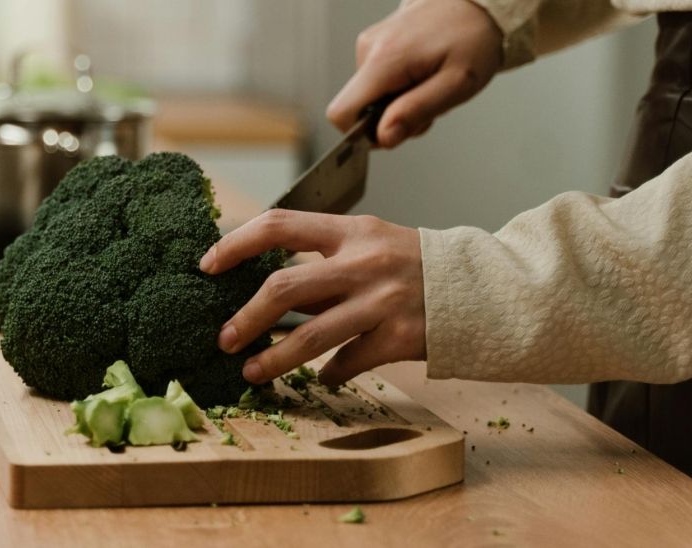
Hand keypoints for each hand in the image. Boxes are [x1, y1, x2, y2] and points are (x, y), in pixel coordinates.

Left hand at [199, 210, 425, 385]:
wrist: (485, 288)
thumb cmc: (415, 266)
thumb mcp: (371, 245)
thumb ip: (323, 262)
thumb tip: (262, 286)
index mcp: (351, 231)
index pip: (279, 225)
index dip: (236, 243)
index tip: (207, 265)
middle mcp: (364, 263)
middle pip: (284, 289)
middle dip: (245, 318)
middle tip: (223, 338)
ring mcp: (383, 302)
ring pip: (310, 337)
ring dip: (273, 359)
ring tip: (250, 372)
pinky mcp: (399, 338)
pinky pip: (348, 364)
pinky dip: (328, 375)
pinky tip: (320, 379)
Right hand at [327, 0, 503, 147]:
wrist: (478, 4)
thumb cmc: (473, 38)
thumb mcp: (457, 84)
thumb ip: (417, 111)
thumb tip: (383, 136)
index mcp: (384, 60)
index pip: (342, 112)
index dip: (362, 133)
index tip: (395, 131)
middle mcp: (369, 49)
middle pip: (359, 108)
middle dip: (391, 117)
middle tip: (428, 104)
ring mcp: (370, 44)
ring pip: (370, 96)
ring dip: (399, 102)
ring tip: (430, 85)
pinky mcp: (375, 43)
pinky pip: (377, 81)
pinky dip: (399, 87)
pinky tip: (423, 75)